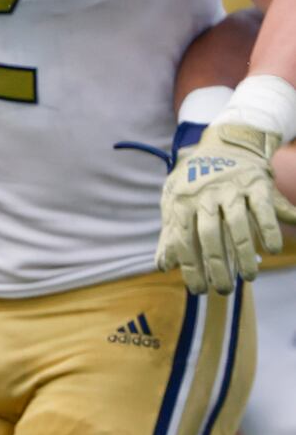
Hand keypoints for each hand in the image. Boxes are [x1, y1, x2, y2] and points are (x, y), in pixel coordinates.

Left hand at [158, 122, 295, 293]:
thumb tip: (162, 266)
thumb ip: (170, 234)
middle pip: (209, 235)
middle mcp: (205, 195)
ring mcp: (231, 188)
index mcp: (182, 201)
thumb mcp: (175, 201)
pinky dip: (269, 229)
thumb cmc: (195, 181)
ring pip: (238, 224)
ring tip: (250, 276)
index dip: (190, 266)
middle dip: (216, 266)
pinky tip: (273, 250)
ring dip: (244, 253)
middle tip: (223, 290)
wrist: (224, 144)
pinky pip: (263, 208)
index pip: (182, 239)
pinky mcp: (256, 183)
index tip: (197, 290)